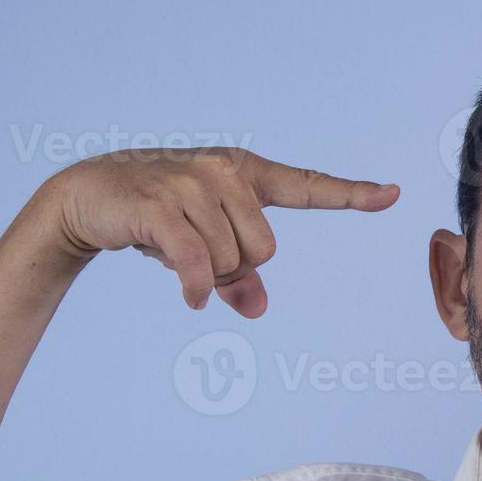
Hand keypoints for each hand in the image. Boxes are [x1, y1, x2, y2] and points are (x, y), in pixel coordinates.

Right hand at [39, 146, 398, 317]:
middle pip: (265, 249)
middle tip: (198, 255)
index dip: (352, 194)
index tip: (393, 194)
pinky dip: (196, 289)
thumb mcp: (204, 243)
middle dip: (235, 267)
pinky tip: (189, 296)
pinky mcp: (163, 207)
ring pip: (233, 261)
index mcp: (246, 173)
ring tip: (174, 252)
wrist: (89, 196)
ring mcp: (193, 184)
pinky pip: (199, 265)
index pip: (308, 186)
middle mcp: (225, 171)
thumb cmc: (157, 218)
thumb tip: (260, 309)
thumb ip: (238, 276)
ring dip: (207, 276)